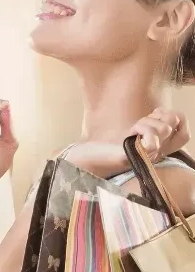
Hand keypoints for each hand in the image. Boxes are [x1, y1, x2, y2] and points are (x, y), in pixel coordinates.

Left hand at [67, 107, 189, 177]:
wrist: (87, 160)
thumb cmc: (108, 147)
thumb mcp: (135, 132)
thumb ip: (151, 124)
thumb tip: (162, 111)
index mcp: (159, 149)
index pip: (185, 134)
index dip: (178, 119)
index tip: (157, 115)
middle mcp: (156, 155)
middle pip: (174, 126)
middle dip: (160, 116)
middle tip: (141, 123)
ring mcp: (146, 157)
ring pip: (163, 129)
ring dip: (146, 122)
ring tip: (133, 130)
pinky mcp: (133, 157)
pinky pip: (151, 142)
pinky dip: (143, 131)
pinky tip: (131, 135)